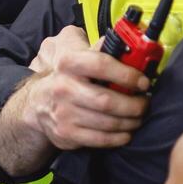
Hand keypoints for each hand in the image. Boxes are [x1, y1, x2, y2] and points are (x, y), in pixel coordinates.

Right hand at [20, 25, 150, 150]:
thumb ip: (99, 48)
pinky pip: (101, 139)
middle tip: (145, 103)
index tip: (143, 82)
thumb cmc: (67, 77)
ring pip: (107, 122)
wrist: (38, 104)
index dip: (127, 74)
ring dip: (130, 121)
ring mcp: (64, 113)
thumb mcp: (77, 54)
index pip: (101, 65)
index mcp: (68, 63)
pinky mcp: (67, 134)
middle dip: (134, 104)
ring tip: (138, 116)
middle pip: (107, 100)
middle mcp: (63, 88)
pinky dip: (119, 137)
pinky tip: (126, 131)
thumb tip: (127, 44)